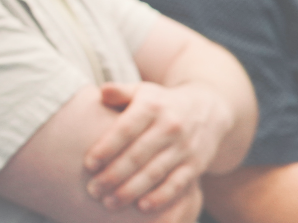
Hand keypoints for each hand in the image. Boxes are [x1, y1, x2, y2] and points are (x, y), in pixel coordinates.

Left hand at [83, 82, 231, 212]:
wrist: (209, 109)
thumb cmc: (161, 102)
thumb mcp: (142, 90)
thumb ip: (120, 91)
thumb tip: (102, 92)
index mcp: (152, 107)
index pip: (125, 129)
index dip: (106, 148)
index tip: (88, 165)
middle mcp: (170, 126)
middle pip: (137, 155)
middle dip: (113, 175)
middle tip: (93, 190)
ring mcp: (184, 147)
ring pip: (155, 172)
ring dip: (131, 190)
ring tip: (110, 203)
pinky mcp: (196, 164)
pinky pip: (177, 184)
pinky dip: (161, 197)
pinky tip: (142, 207)